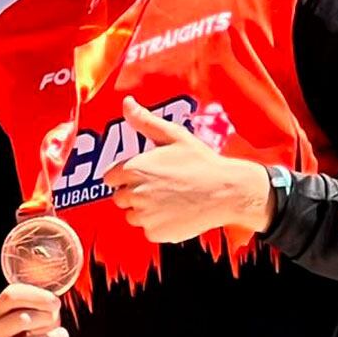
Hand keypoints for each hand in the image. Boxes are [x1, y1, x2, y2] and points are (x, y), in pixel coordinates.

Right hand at [0, 283, 68, 336]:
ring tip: (61, 336)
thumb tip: (54, 304)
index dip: (37, 297)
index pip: (11, 296)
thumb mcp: (36, 307)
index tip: (56, 303)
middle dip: (46, 319)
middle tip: (55, 321)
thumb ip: (41, 300)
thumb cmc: (34, 325)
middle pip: (21, 319)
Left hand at [102, 98, 272, 242]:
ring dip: (145, 211)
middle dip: (134, 193)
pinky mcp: (157, 233)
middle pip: (120, 198)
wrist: (227, 192)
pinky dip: (159, 226)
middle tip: (161, 188)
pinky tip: (176, 213)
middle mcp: (134, 193)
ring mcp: (145, 216)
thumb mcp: (173, 136)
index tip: (144, 176)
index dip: (125, 177)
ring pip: (133, 216)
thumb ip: (145, 121)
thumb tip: (127, 103)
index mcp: (133, 169)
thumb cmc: (201, 162)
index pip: (110, 178)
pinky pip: (149, 231)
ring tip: (170, 200)